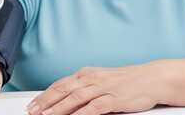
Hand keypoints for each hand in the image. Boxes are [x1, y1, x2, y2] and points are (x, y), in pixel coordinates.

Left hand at [27, 63, 165, 114]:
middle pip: (63, 90)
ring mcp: (103, 87)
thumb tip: (63, 99)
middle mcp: (91, 78)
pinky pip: (96, 106)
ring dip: (60, 107)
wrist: (151, 78)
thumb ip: (83, 88)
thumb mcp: (99, 80)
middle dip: (45, 102)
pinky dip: (83, 113)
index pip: (59, 85)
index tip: (32, 105)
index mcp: (85, 74)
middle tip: (32, 111)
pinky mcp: (115, 97)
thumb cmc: (125, 81)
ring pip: (76, 97)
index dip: (44, 95)